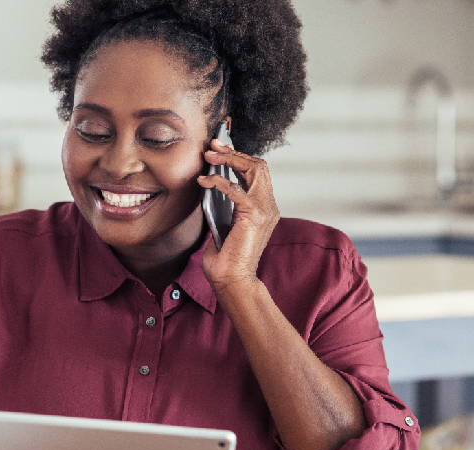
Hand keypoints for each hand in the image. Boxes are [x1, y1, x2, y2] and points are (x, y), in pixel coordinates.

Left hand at [197, 138, 279, 292]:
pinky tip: (204, 180)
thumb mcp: (224, 222)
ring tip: (209, 156)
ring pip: (254, 170)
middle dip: (234, 152)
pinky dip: (218, 181)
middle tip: (212, 145)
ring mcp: (265, 210)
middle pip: (258, 166)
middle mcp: (269, 206)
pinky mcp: (255, 215)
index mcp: (264, 207)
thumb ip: (224, 202)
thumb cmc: (225, 257)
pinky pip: (237, 189)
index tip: (218, 148)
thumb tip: (209, 180)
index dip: (239, 156)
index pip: (257, 173)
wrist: (232, 279)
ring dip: (230, 159)